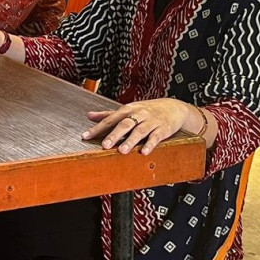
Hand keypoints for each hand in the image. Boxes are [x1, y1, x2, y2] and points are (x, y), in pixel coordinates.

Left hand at [82, 99, 197, 154]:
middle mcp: (138, 114)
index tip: (86, 136)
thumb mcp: (128, 109)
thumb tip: (89, 116)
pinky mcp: (163, 129)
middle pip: (124, 124)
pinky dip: (150, 144)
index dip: (97, 128)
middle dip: (114, 135)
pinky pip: (156, 137)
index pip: (110, 119)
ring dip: (131, 141)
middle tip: (105, 145)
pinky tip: (144, 152)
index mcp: (127, 109)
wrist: (173, 107)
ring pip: (140, 131)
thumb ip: (108, 114)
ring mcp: (151, 121)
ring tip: (122, 151)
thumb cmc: (146, 110)